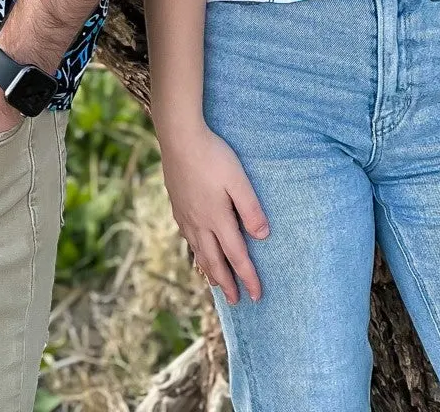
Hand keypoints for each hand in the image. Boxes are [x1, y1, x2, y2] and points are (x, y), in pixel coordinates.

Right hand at [158, 120, 269, 305]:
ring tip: (216, 284)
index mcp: (217, 219)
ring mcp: (185, 215)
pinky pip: (188, 237)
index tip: (257, 296)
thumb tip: (263, 237)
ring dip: (210, 271)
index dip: (248, 277)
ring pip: (199, 251)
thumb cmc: (213, 156)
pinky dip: (195, 251)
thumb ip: (251, 209)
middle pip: (215, 261)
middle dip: (227, 283)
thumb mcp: (239, 180)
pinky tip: (196, 249)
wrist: (179, 137)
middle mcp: (200, 223)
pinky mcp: (176, 204)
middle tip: (236, 301)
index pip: (237, 256)